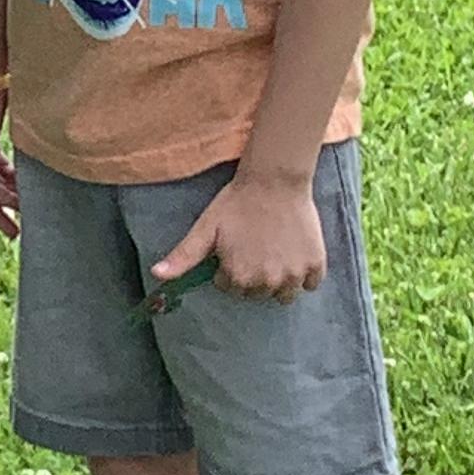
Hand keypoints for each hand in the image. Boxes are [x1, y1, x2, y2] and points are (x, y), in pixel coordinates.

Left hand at [152, 169, 323, 304]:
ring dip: (278, 280)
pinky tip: (293, 251)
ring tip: (273, 251)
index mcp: (240, 277)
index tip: (233, 247)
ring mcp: (295, 275)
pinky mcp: (316, 265)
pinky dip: (304, 274)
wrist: (274, 179)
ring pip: (284, 294)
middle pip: (257, 293)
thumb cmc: (236, 203)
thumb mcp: (205, 228)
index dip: (229, 268)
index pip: (231, 288)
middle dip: (252, 275)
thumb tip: (157, 275)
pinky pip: (311, 284)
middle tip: (253, 246)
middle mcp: (269, 283)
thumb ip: (183, 256)